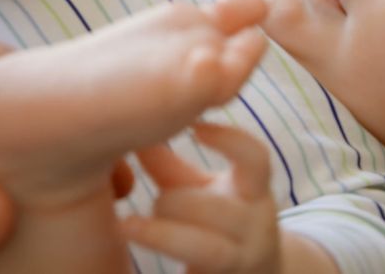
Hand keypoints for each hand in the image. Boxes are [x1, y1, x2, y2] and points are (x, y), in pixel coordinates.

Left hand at [123, 123, 280, 273]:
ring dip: (163, 235)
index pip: (256, 160)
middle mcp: (257, 226)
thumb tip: (128, 125)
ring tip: (127, 226)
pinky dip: (170, 268)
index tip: (195, 127)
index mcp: (253, 191)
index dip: (229, 141)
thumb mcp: (197, 190)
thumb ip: (167, 164)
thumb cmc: (215, 219)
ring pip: (209, 250)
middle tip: (150, 199)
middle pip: (218, 208)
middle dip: (174, 201)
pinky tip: (131, 248)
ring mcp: (243, 261)